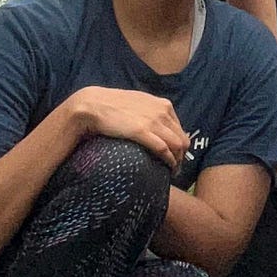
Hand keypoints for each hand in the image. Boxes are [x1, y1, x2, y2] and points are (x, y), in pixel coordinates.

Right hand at [69, 87, 188, 171]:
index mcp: (163, 105)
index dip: (181, 146)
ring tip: (172, 172)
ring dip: (177, 161)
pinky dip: (169, 160)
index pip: (180, 129)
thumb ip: (150, 112)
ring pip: (177, 145)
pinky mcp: (142, 131)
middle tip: (176, 168)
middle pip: (182, 139)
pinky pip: (163, 149)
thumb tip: (154, 126)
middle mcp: (162, 111)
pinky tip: (167, 168)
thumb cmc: (113, 106)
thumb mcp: (138, 104)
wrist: (94, 104)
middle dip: (182, 156)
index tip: (176, 156)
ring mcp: (153, 121)